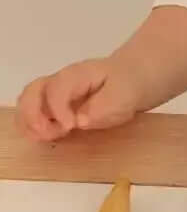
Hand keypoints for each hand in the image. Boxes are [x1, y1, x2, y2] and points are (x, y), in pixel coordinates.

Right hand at [15, 57, 141, 141]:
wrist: (133, 79)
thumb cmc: (128, 87)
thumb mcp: (124, 96)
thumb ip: (103, 108)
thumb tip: (80, 121)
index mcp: (78, 74)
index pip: (57, 89)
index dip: (58, 110)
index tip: (70, 127)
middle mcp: (61, 81)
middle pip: (32, 91)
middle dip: (33, 115)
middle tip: (49, 134)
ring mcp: (55, 92)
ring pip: (27, 102)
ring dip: (30, 123)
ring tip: (49, 136)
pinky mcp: (54, 105)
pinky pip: (33, 114)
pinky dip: (33, 127)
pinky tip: (49, 136)